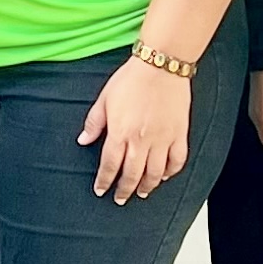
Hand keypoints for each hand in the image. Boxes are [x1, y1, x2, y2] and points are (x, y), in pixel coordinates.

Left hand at [78, 57, 192, 203]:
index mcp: (120, 132)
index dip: (105, 181)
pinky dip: (170, 172)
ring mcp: (162, 139)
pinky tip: (164, 176)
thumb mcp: (105, 98)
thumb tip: (83, 140)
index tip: (101, 190)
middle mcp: (141, 140)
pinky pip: (177, 161)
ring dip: (147, 186)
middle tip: (120, 198)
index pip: (110, 165)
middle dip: (125, 190)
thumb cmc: (132, 78)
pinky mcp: (179, 134)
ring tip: (142, 192)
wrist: (161, 65)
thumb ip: (94, 122)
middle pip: (132, 175)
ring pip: (155, 173)